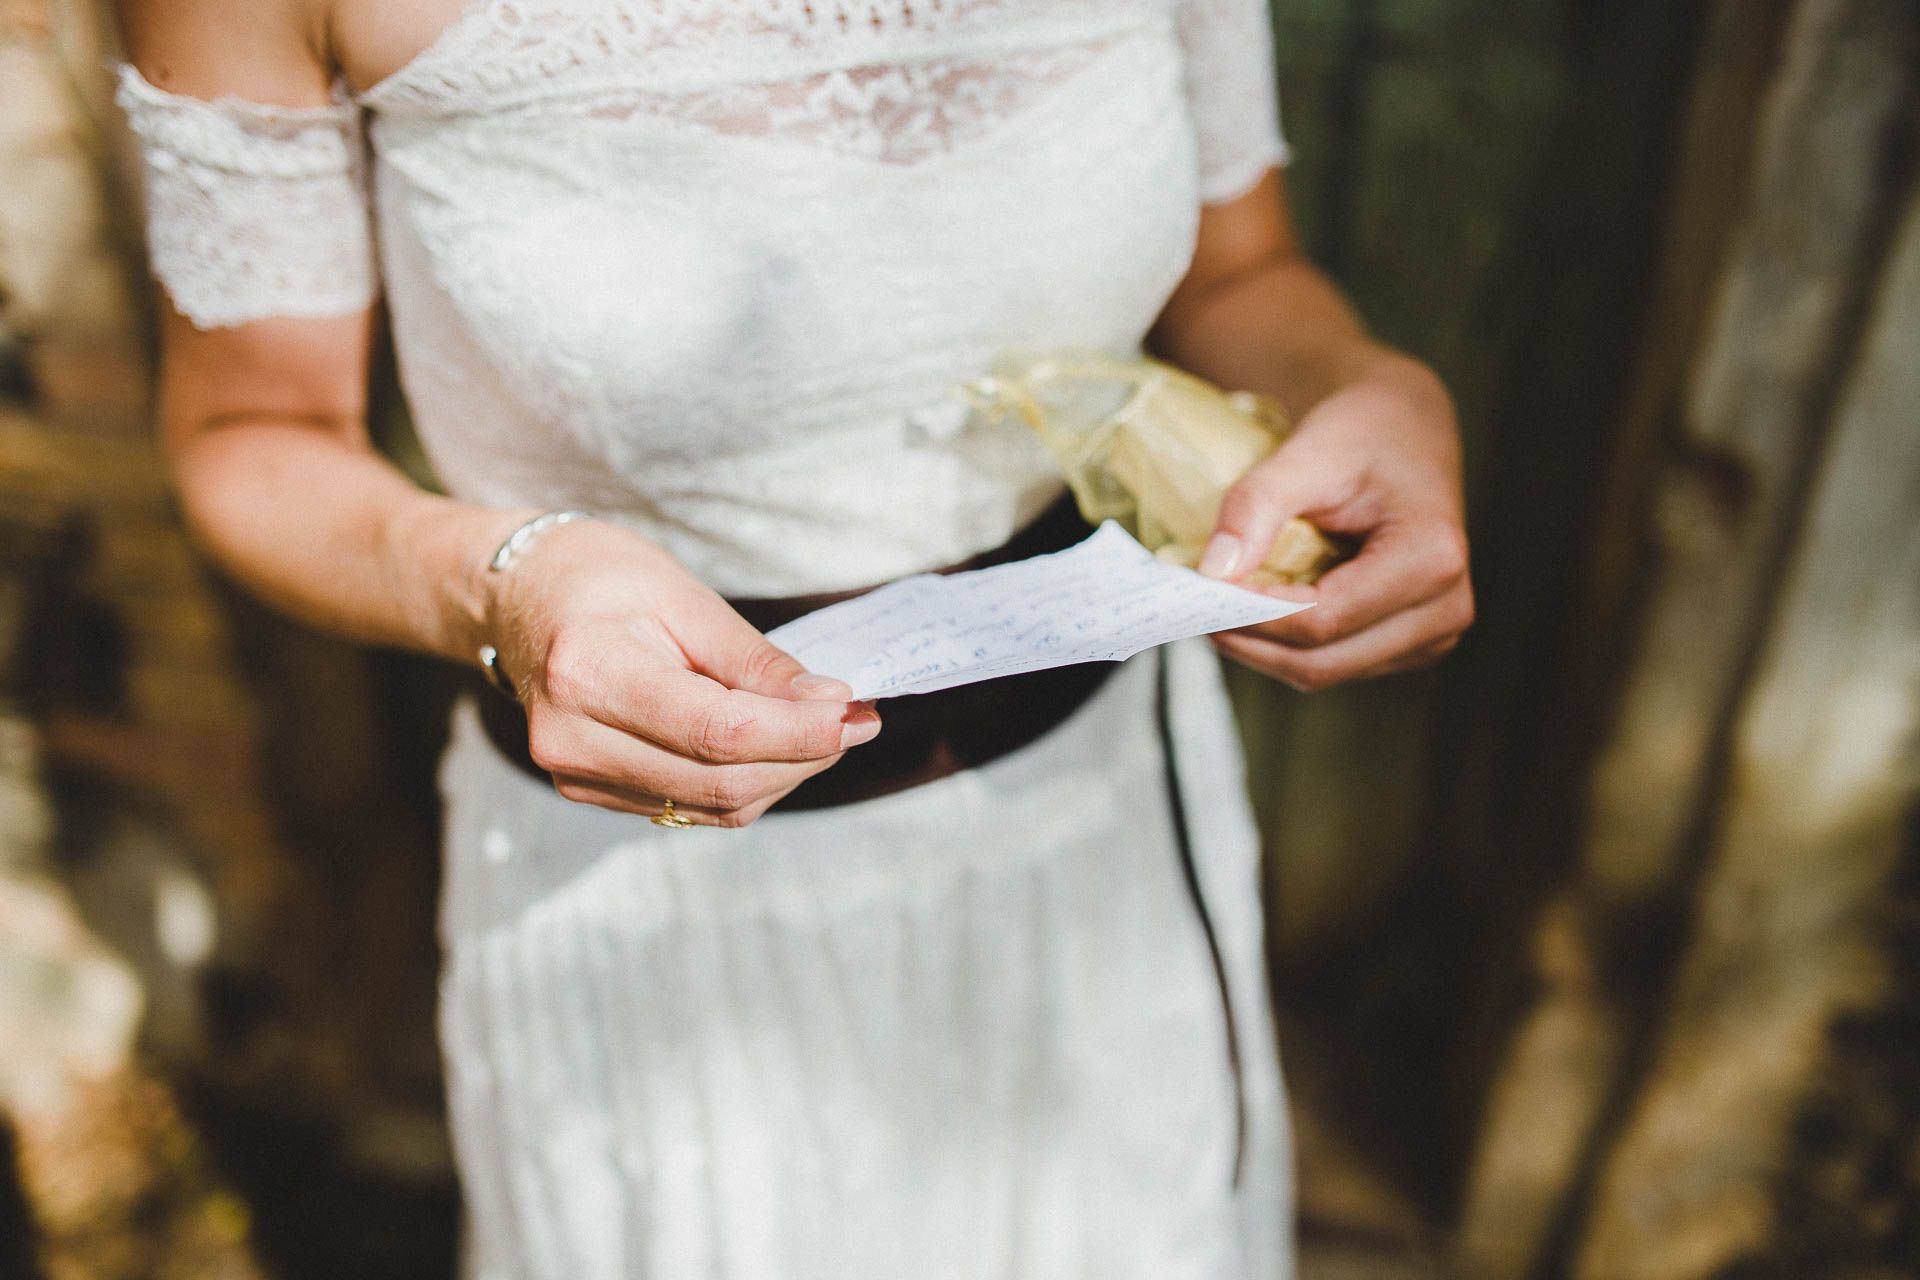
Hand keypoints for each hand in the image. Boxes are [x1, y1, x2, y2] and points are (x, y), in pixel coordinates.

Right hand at [481, 518, 878, 824]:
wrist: (516, 598)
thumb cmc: (599, 578)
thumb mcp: (683, 596)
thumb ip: (754, 662)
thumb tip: (830, 705)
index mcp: (590, 672)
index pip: (719, 732)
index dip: (799, 732)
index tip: (857, 711)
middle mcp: (573, 738)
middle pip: (721, 779)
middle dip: (804, 755)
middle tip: (858, 719)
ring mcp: (575, 774)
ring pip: (714, 805)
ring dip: (783, 773)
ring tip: (821, 728)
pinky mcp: (589, 790)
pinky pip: (690, 807)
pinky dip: (745, 782)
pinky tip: (772, 745)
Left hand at [1199, 354, 1473, 690]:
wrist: (1403, 431)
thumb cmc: (1362, 435)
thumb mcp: (1307, 453)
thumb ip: (1256, 507)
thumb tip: (1213, 573)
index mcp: (1432, 560)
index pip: (1321, 621)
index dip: (1251, 616)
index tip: (1197, 590)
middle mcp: (1445, 609)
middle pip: (1320, 662)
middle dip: (1250, 640)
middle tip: (1195, 604)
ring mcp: (1431, 634)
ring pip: (1322, 671)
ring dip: (1263, 647)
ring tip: (1224, 602)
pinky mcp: (1409, 644)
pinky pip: (1333, 664)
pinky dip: (1285, 645)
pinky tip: (1260, 607)